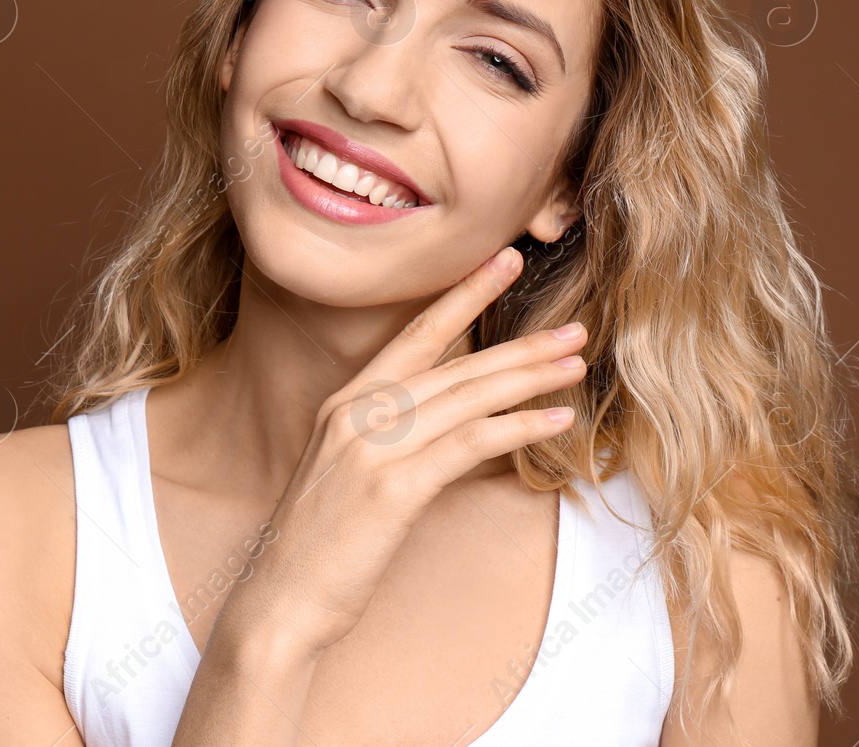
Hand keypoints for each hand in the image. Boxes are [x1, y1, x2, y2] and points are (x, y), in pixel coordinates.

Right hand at [215, 245, 587, 656]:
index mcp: (345, 403)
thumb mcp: (349, 474)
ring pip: (467, 397)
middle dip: (519, 343)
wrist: (282, 599)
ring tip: (576, 365)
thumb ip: (392, 439)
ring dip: (528, 378)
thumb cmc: (321, 545)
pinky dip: (516, 428)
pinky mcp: (393, 488)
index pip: (414, 334)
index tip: (505, 260)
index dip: (464, 295)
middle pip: (453, 363)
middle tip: (574, 327)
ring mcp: (372, 449)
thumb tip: (452, 425)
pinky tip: (554, 421)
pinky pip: (468, 445)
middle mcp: (356, 414)